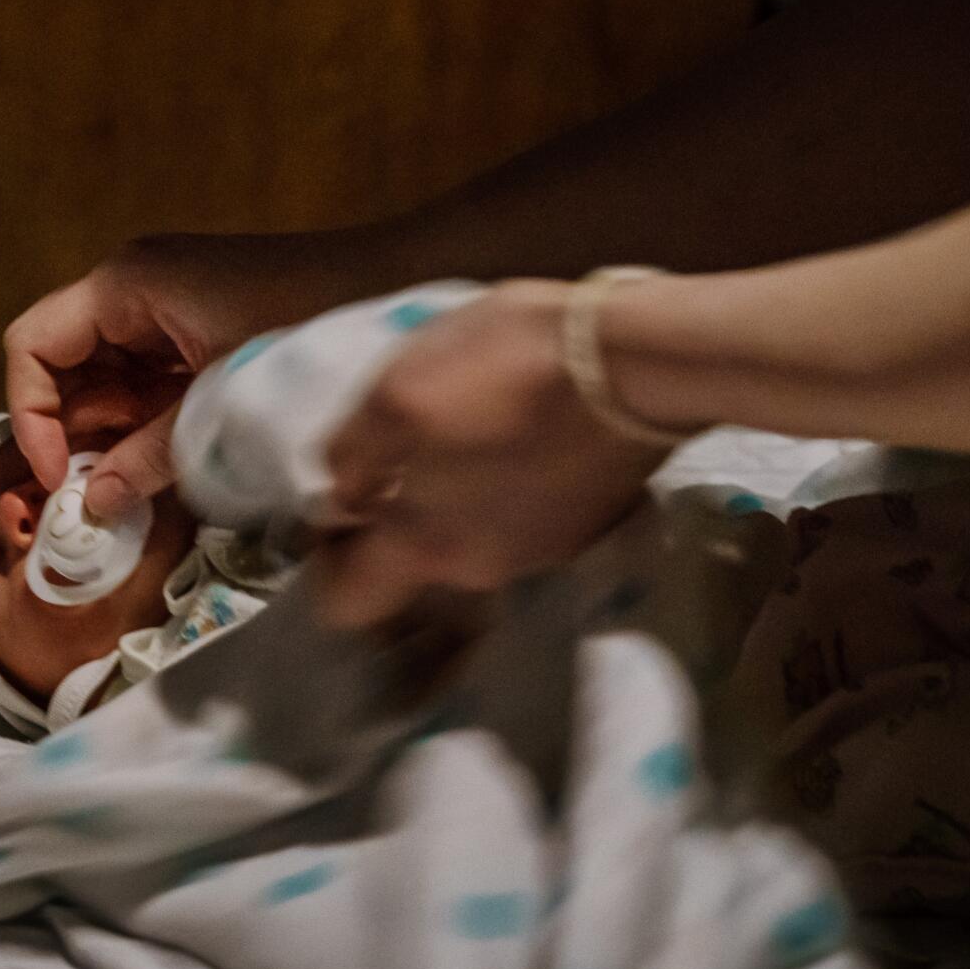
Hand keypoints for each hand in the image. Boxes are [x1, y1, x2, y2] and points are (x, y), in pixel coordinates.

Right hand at [4, 232, 365, 516]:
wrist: (395, 284)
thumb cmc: (310, 322)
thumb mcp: (221, 398)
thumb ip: (155, 454)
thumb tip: (97, 504)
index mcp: (127, 285)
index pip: (32, 345)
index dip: (32, 415)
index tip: (63, 477)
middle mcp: (136, 290)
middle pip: (65, 368)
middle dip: (75, 436)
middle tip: (101, 497)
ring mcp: (168, 312)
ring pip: (109, 384)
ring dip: (116, 438)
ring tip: (139, 490)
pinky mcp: (200, 334)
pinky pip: (150, 385)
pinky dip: (151, 427)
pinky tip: (172, 468)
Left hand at [317, 279, 669, 628]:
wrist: (640, 362)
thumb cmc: (503, 370)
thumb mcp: (398, 390)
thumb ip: (353, 454)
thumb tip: (339, 496)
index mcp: (424, 546)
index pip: (350, 606)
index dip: (329, 564)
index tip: (338, 512)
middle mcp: (478, 569)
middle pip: (415, 563)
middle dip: (401, 516)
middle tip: (407, 452)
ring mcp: (542, 552)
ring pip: (472, 536)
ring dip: (461, 494)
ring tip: (474, 428)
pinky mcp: (585, 524)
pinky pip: (522, 516)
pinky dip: (512, 484)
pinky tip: (525, 431)